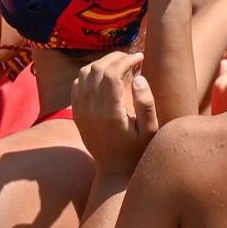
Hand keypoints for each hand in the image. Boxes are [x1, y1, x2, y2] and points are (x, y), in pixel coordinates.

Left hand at [72, 52, 156, 177]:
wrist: (114, 170)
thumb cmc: (136, 150)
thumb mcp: (150, 130)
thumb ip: (146, 103)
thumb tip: (138, 78)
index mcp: (110, 113)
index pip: (110, 74)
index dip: (125, 61)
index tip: (140, 58)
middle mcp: (91, 110)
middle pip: (96, 69)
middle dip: (115, 58)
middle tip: (131, 58)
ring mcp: (81, 111)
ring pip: (84, 73)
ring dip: (101, 63)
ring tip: (119, 65)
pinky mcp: (77, 113)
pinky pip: (77, 84)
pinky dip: (89, 74)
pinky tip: (104, 76)